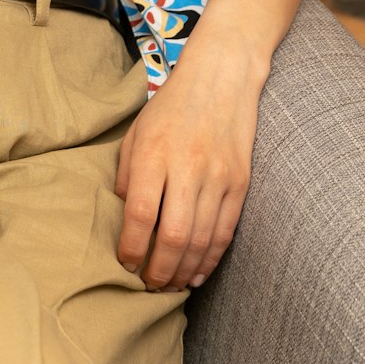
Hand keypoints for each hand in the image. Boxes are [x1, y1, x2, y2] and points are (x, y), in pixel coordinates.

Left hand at [114, 52, 261, 290]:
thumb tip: (124, 219)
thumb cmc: (172, 106)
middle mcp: (187, 166)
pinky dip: (210, 259)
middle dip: (158, 270)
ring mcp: (218, 176)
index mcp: (154, 151)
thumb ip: (128, 175)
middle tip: (148, 286)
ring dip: (184, 271)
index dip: (131, 247)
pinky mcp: (240, 183)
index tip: (124, 262)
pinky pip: (225, 232)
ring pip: (201, 240)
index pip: (141, 213)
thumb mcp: (137, 132)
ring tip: (170, 285)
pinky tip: (196, 273)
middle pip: (172, 235)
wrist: (222, 78)